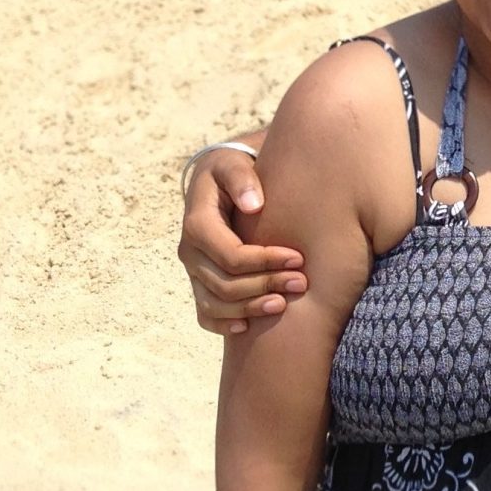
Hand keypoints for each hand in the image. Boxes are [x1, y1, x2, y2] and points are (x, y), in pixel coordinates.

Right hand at [178, 138, 307, 334]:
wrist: (220, 181)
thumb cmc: (232, 170)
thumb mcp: (234, 164)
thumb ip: (242, 179)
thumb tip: (254, 204)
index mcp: (197, 224)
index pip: (231, 255)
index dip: (265, 261)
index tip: (298, 258)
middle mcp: (189, 251)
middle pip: (225, 283)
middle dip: (264, 286)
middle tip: (301, 283)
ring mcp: (193, 271)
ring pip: (215, 304)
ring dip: (250, 308)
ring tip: (283, 305)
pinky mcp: (199, 282)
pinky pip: (205, 314)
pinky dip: (223, 324)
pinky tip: (247, 326)